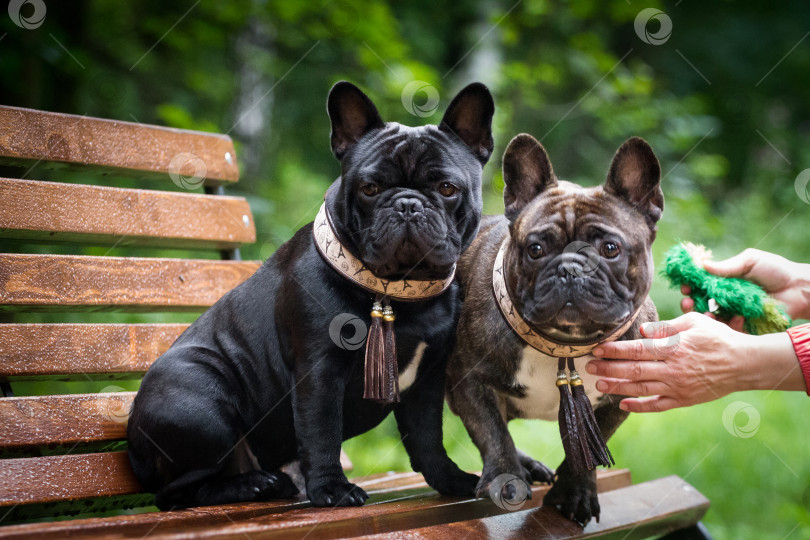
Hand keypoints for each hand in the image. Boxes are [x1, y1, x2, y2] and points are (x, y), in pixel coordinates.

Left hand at [586, 312, 804, 412]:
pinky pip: (657, 406)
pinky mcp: (684, 400)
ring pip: (641, 389)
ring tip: (599, 384)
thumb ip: (666, 328)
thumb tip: (641, 331)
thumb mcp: (695, 322)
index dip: (615, 350)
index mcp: (674, 348)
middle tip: (589, 367)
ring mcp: (678, 387)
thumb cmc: (719, 338)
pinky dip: (639, 406)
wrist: (745, 364)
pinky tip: (623, 404)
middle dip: (608, 369)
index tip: (597, 349)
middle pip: (634, 370)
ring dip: (617, 387)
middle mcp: (673, 369)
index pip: (637, 349)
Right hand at [680, 248, 809, 320]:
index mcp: (725, 281)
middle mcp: (726, 297)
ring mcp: (734, 312)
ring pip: (711, 317)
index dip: (690, 285)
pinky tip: (733, 318)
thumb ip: (727, 266)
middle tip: (687, 302)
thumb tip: (702, 265)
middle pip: (700, 302)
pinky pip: (729, 328)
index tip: (684, 286)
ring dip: (703, 316)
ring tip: (705, 313)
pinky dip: (727, 324)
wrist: (800, 289)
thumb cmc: (776, 271)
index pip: (700, 284)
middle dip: (690, 303)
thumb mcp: (750, 261)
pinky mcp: (744, 325)